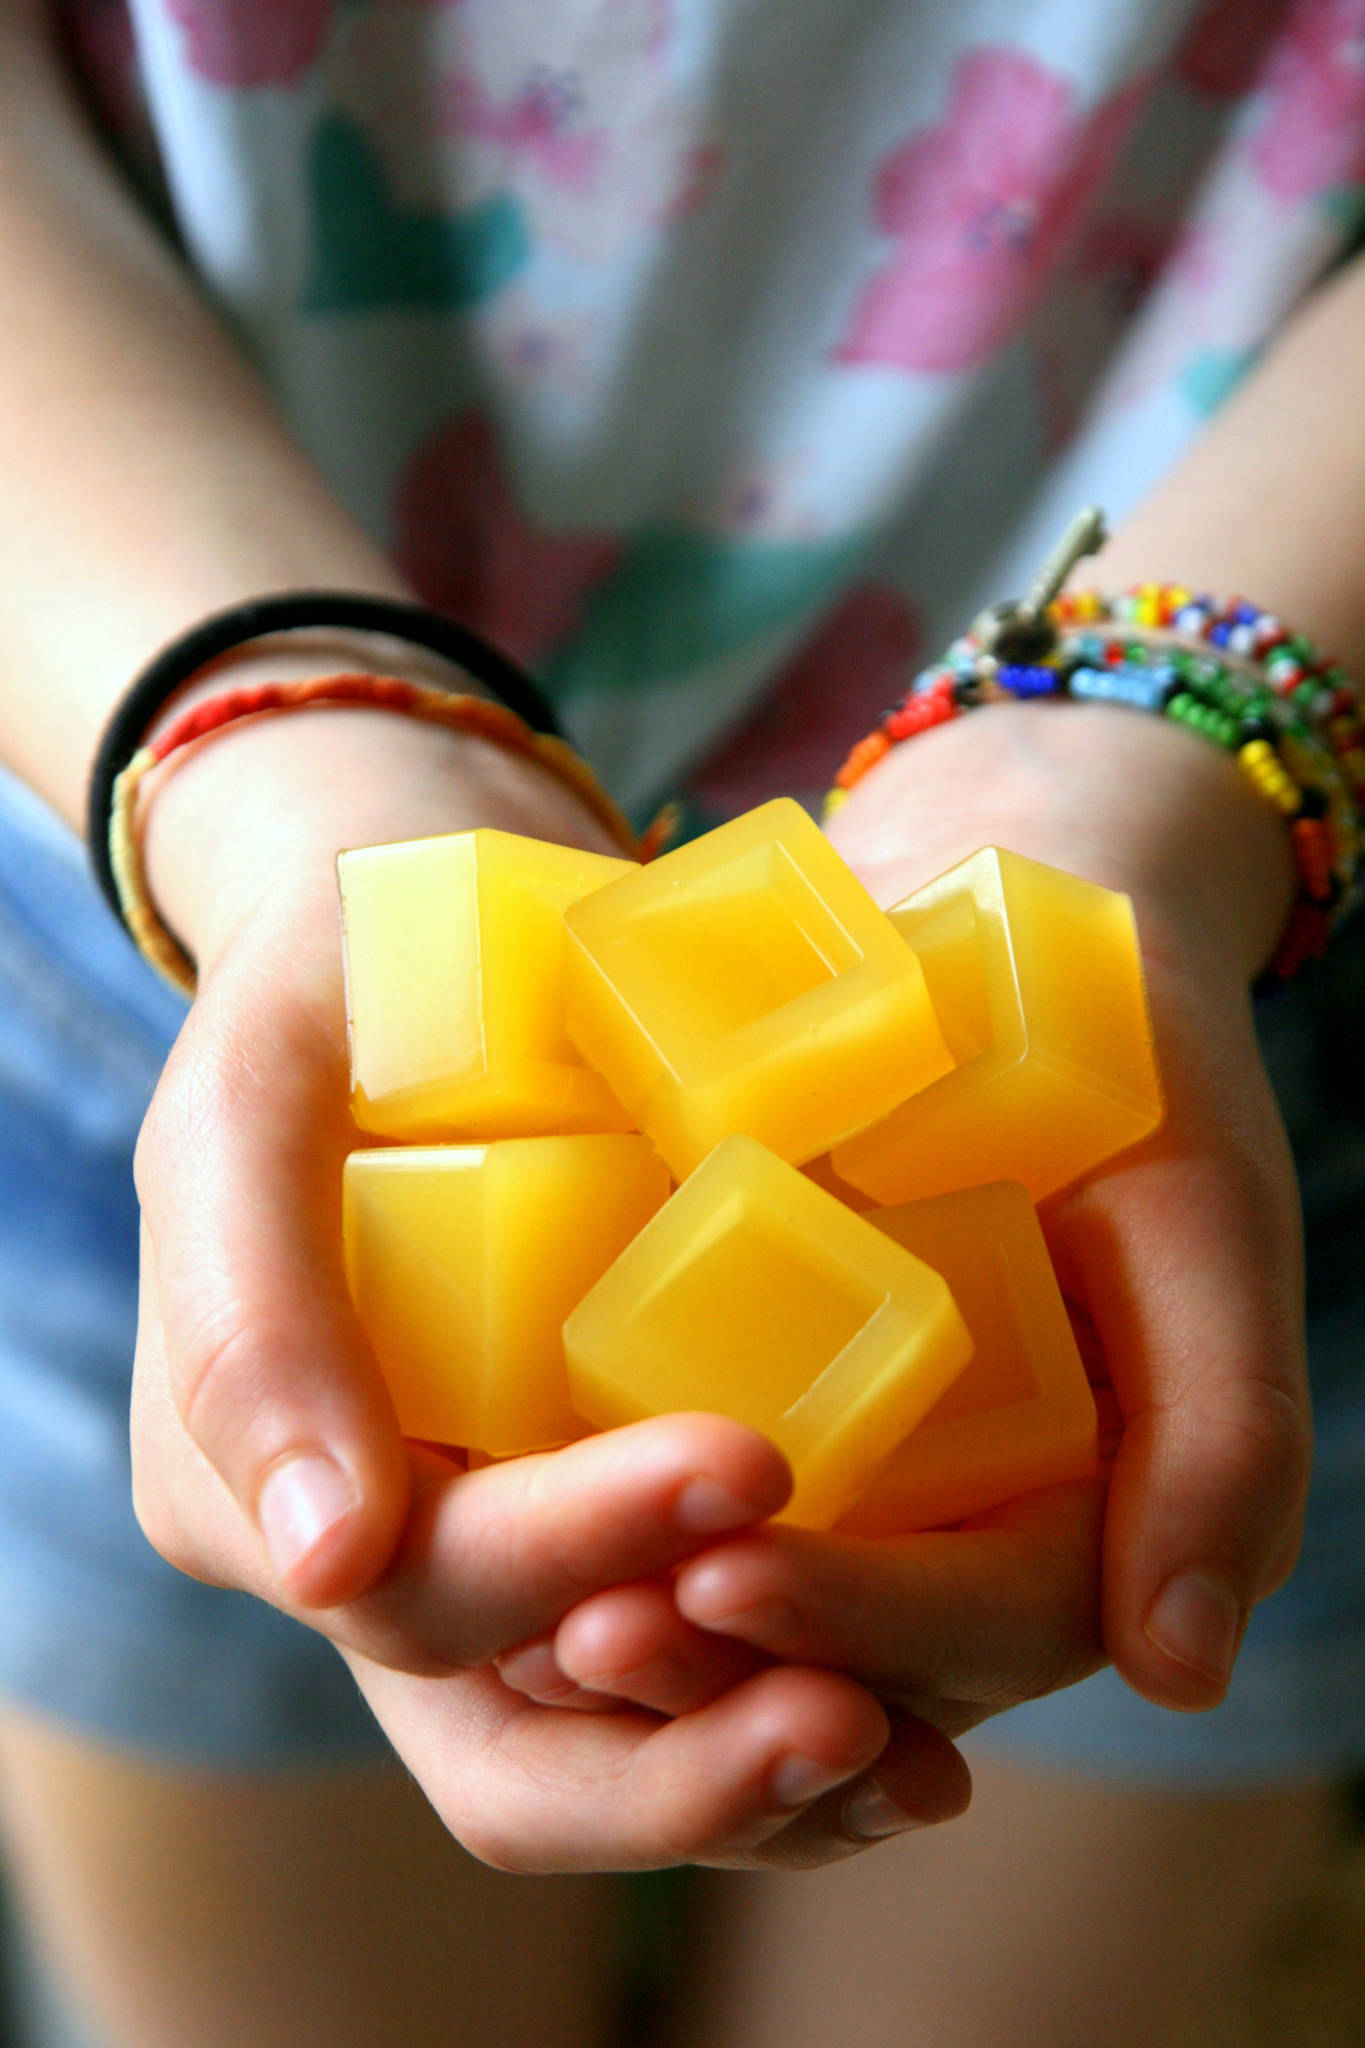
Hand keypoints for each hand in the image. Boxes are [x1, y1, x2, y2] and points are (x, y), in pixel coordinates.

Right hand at [127, 701, 969, 1868]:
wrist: (433, 924)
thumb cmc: (334, 989)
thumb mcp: (251, 1107)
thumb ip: (252, 1312)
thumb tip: (324, 1561)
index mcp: (263, 1485)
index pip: (424, 1584)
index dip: (579, 1546)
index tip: (751, 1453)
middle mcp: (383, 1553)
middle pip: (515, 1754)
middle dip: (677, 1765)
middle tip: (850, 1717)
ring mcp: (505, 1540)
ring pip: (611, 1747)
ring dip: (757, 1776)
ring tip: (918, 1761)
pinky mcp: (609, 1501)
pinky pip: (691, 1656)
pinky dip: (792, 1692)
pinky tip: (913, 1709)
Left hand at [503, 701, 1311, 1738]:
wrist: (999, 891)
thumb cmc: (1119, 1038)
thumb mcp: (1195, 1208)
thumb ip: (1222, 1428)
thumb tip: (1181, 1674)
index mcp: (1090, 1491)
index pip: (997, 1619)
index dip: (870, 1622)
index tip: (726, 1576)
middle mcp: (964, 1502)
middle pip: (854, 1648)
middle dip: (722, 1654)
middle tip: (583, 1632)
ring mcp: (851, 1447)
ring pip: (755, 1592)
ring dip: (646, 1617)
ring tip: (530, 1606)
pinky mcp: (745, 1369)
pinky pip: (674, 1477)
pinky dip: (606, 1516)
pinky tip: (505, 1503)